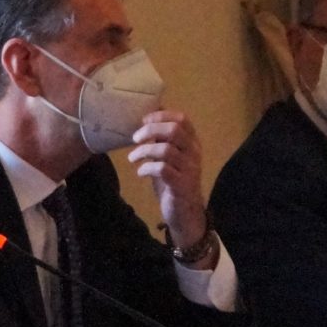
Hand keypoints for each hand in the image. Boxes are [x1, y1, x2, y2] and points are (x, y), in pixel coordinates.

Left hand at [127, 110, 209, 247]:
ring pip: (166, 150)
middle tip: (135, 138)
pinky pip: (163, 170)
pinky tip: (140, 172)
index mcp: (192, 142)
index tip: (143, 120)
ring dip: (144, 151)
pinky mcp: (181, 185)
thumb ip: (162, 139)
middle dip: (151, 130)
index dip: (161, 115)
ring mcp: (190, 169)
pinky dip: (147, 168)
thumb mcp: (168, 156)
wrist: (185, 211)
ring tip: (132, 158)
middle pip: (174, 130)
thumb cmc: (173, 180)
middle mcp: (194, 153)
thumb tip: (148, 117)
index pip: (182, 119)